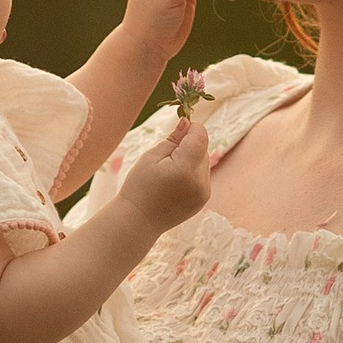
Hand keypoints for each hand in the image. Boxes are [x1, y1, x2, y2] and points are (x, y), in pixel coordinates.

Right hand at [116, 110, 210, 236]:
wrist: (138, 220)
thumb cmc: (139, 186)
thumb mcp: (151, 157)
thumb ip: (173, 139)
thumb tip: (188, 122)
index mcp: (185, 168)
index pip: (200, 135)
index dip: (190, 128)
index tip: (177, 131)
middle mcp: (200, 181)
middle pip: (203, 148)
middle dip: (189, 146)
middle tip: (166, 157)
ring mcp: (204, 192)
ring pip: (203, 162)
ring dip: (191, 160)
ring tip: (169, 173)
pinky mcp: (203, 199)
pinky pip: (202, 176)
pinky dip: (192, 173)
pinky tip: (174, 183)